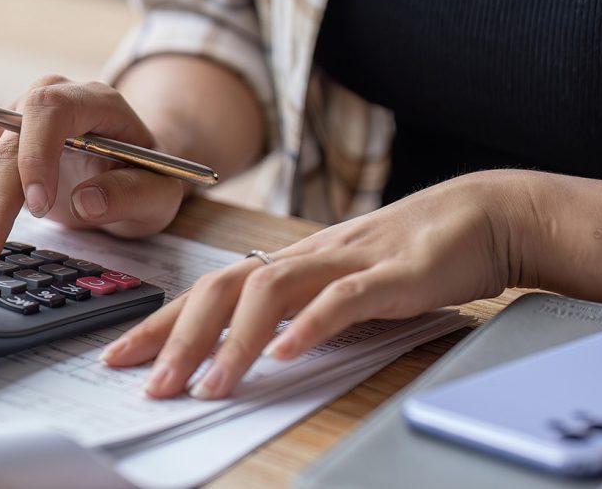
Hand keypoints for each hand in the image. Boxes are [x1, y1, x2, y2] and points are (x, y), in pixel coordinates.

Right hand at [0, 76, 184, 262]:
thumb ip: (132, 194)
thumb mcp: (159, 193)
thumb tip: (87, 200)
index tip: (37, 207)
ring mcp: (9, 118)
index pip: (50, 110)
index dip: (37, 154)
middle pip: (3, 135)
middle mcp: (43, 101)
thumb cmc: (143, 177)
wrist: (129, 168)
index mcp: (91, 101)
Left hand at [101, 171, 522, 399]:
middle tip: (149, 384)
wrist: (480, 216)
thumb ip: (296, 314)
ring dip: (233, 342)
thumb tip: (251, 352)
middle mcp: (303, 259)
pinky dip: (310, 325)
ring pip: (270, 291)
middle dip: (177, 339)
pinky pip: (342, 298)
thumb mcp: (338, 288)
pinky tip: (286, 353)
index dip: (160, 325)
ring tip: (209, 385)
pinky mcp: (389, 274)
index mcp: (286, 265)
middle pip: (222, 289)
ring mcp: (343, 261)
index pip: (207, 293)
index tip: (120, 357)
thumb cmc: (405, 257)